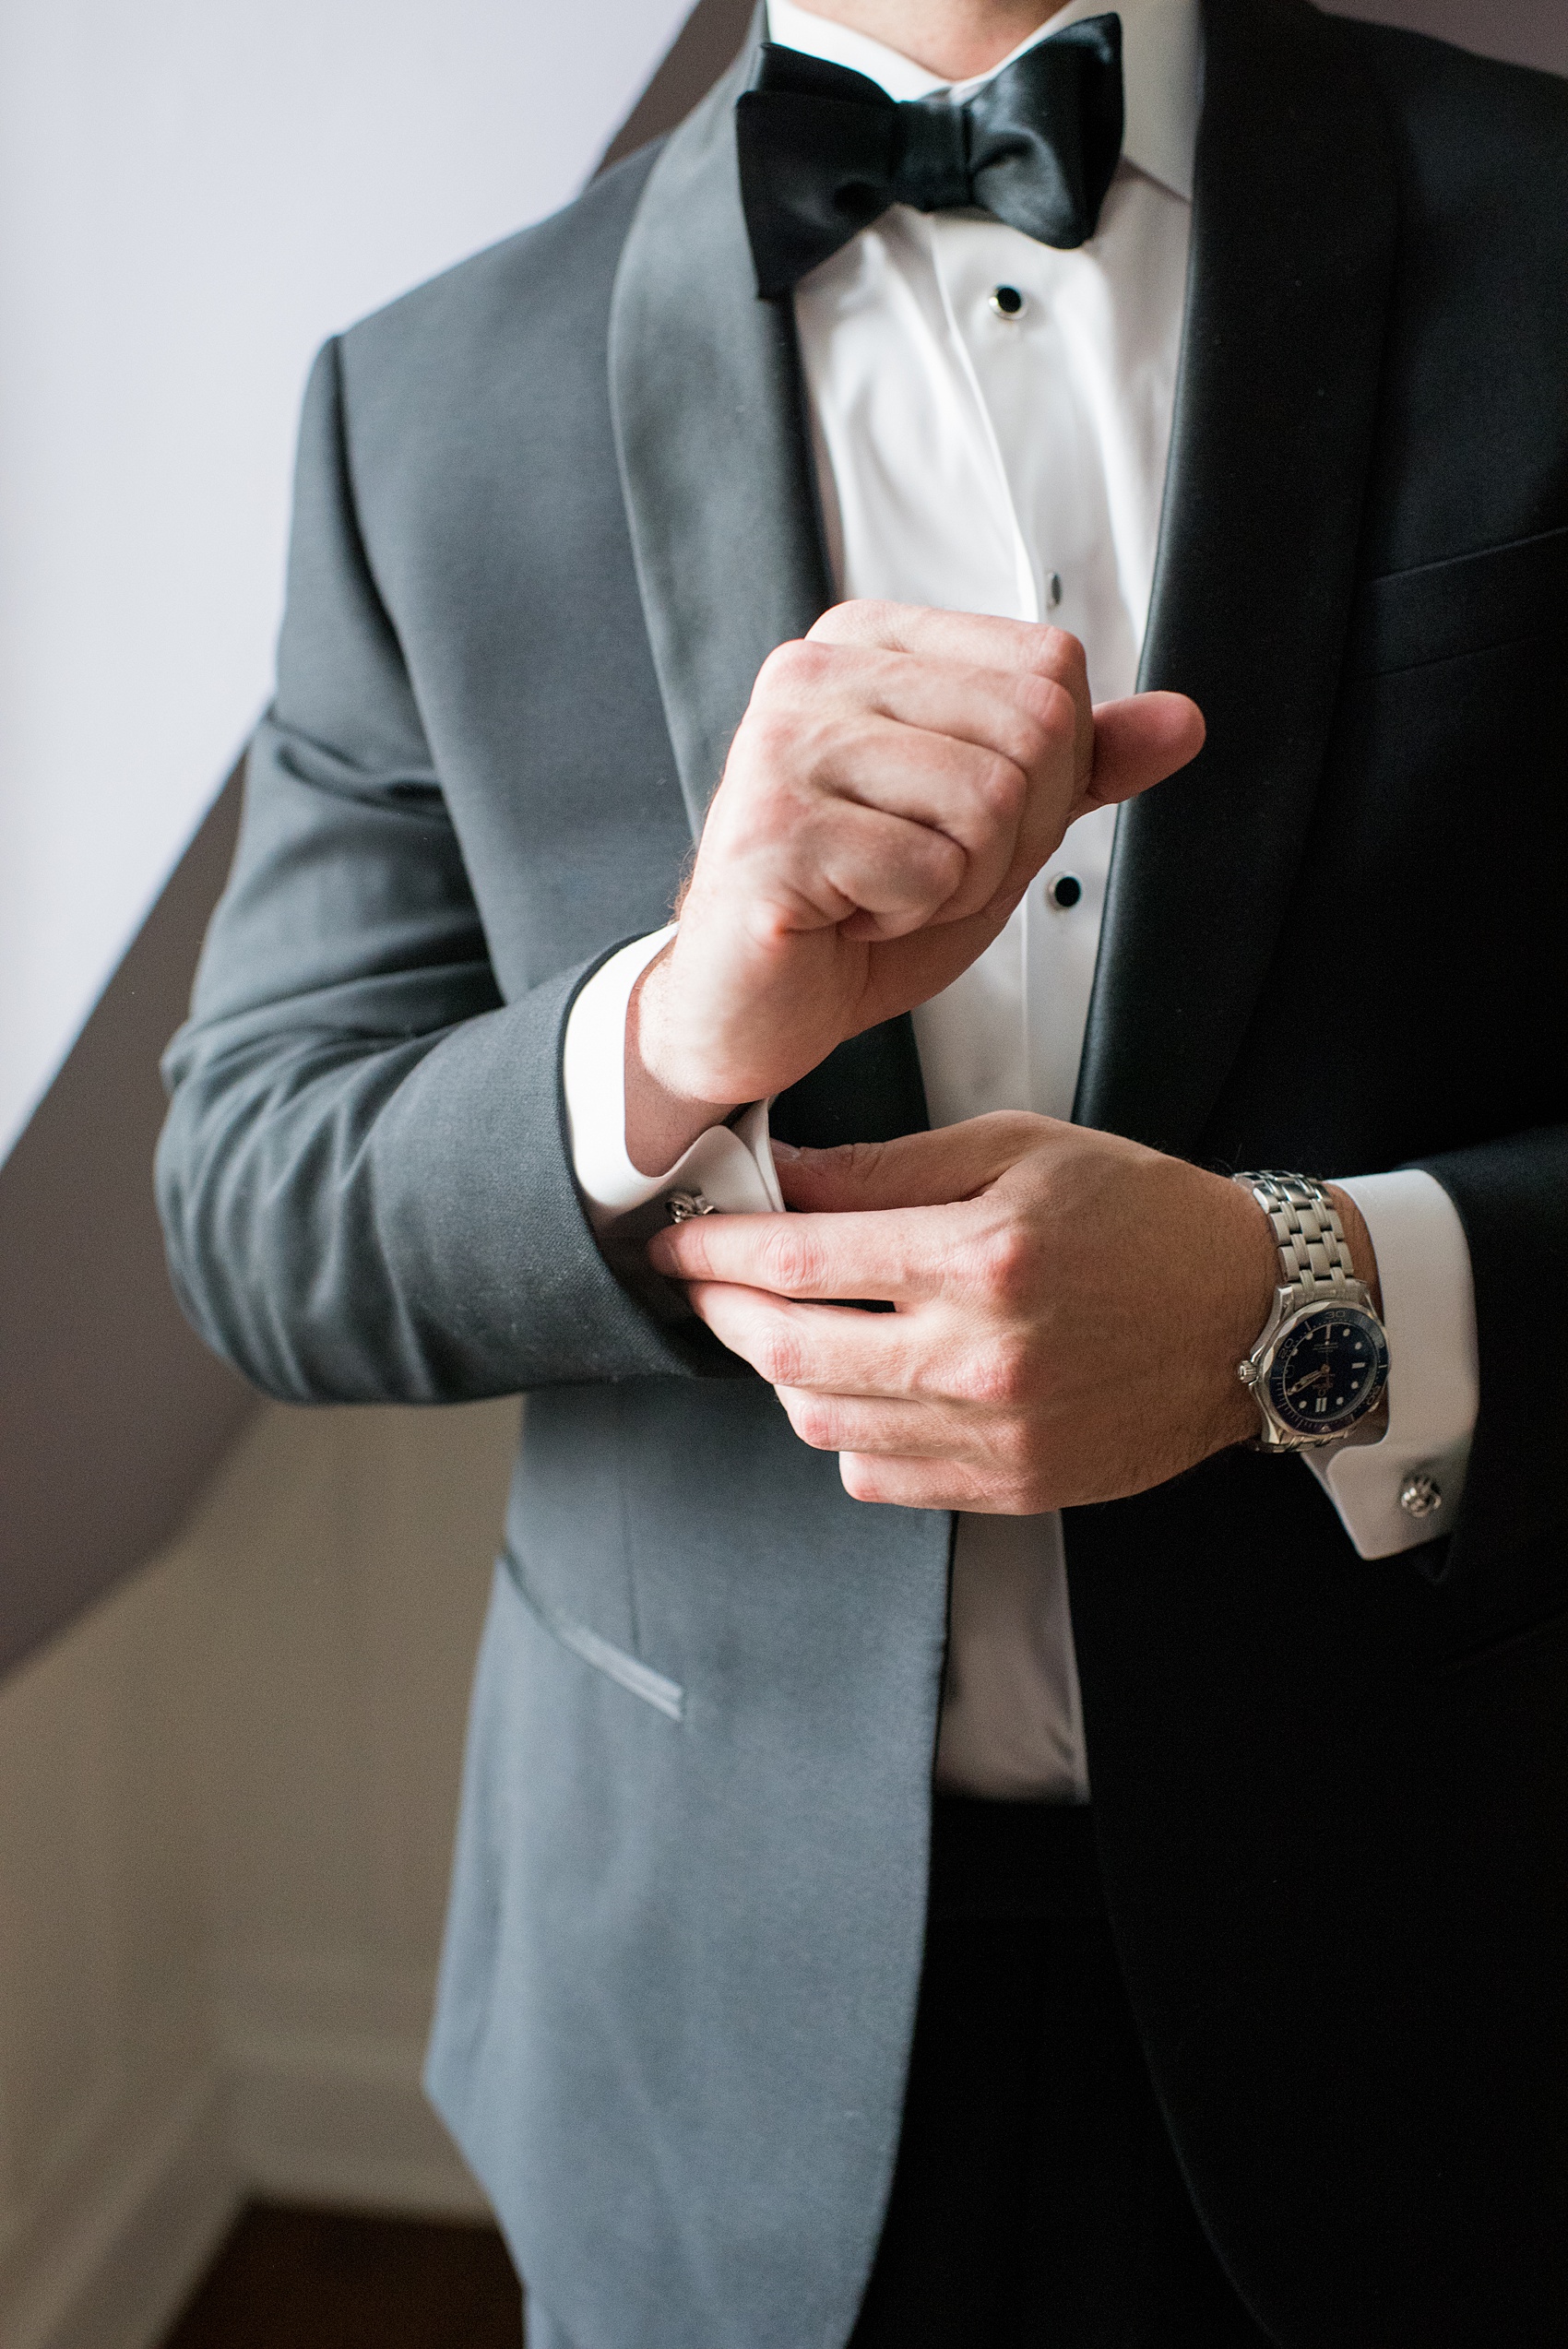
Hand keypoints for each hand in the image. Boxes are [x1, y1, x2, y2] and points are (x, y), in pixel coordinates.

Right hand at [627, 603, 1203, 1172]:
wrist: (750, 1006)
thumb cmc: (854, 909)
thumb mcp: (994, 828)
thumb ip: (1080, 768)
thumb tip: (1181, 721)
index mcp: (871, 645)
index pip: (1050, 666)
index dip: (1052, 773)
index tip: (963, 822)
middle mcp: (817, 672)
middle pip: (1033, 727)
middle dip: (1012, 837)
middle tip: (925, 873)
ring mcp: (785, 745)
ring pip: (990, 800)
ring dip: (960, 883)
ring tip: (882, 894)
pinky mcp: (774, 830)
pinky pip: (930, 869)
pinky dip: (908, 919)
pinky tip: (847, 916)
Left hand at [646, 1117, 1375, 1511]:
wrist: (1249, 1315)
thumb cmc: (1142, 1220)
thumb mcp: (1016, 1150)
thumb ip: (887, 1170)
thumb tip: (782, 1179)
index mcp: (981, 1256)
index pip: (797, 1260)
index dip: (714, 1248)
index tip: (678, 1238)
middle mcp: (981, 1357)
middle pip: (786, 1352)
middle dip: (720, 1311)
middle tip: (706, 1281)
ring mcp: (993, 1435)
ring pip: (820, 1422)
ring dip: (779, 1371)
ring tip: (789, 1323)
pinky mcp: (1009, 1486)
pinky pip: (876, 1476)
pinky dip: (843, 1430)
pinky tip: (861, 1381)